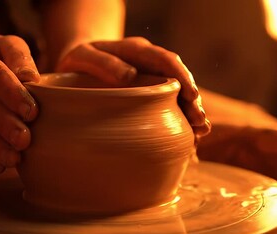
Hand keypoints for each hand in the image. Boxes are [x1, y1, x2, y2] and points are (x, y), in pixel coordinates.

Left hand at [56, 37, 210, 137]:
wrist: (76, 67)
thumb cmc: (78, 61)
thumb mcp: (82, 56)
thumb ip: (102, 63)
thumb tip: (129, 76)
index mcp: (136, 51)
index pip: (165, 60)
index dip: (182, 77)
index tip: (191, 96)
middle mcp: (149, 66)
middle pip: (179, 81)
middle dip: (193, 101)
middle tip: (200, 122)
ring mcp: (151, 82)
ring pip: (178, 96)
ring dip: (190, 114)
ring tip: (200, 133)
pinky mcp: (149, 98)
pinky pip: (169, 108)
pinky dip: (179, 123)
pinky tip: (188, 139)